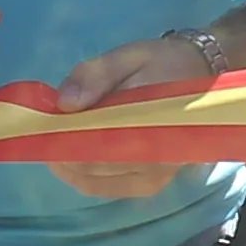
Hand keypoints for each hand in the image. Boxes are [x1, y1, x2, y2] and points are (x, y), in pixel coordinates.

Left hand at [43, 29, 222, 199]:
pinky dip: (87, 179)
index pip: (98, 146)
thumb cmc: (162, 64)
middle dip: (63, 156)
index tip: (43, 131)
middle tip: (44, 137)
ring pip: (99, 184)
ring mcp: (157, 176)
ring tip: (56, 147)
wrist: (202, 75)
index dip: (64, 144)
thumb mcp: (128, 56)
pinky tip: (75, 162)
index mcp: (151, 121)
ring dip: (71, 169)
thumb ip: (95, 75)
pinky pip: (111, 189)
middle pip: (95, 169)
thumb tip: (64, 104)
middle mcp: (157, 158)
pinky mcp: (154, 183)